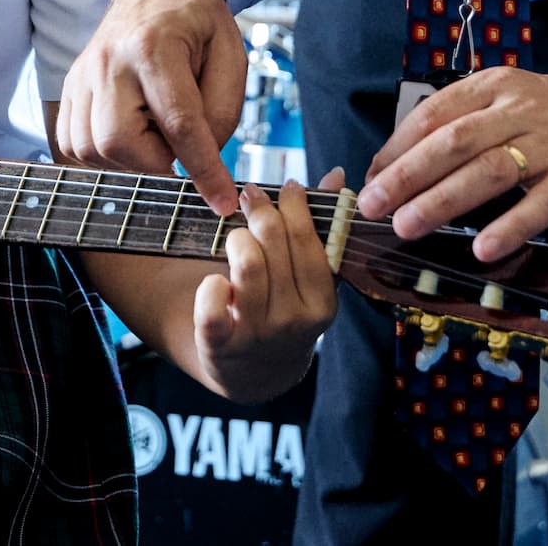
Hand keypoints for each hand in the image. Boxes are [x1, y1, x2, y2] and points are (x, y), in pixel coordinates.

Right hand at [57, 0, 245, 214]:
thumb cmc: (198, 22)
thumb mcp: (231, 59)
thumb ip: (221, 114)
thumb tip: (200, 162)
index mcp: (154, 45)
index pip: (179, 123)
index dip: (203, 169)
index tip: (221, 202)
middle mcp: (109, 60)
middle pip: (119, 141)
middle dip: (155, 160)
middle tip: (176, 142)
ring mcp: (83, 73)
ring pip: (91, 148)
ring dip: (129, 158)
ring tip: (152, 131)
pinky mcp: (71, 85)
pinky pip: (73, 142)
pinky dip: (102, 152)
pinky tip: (129, 132)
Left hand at [192, 175, 339, 401]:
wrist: (251, 372)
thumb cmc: (281, 307)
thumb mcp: (307, 277)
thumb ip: (320, 226)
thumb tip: (337, 175)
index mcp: (322, 304)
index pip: (308, 240)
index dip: (294, 204)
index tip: (286, 185)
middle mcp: (294, 321)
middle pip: (274, 244)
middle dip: (260, 210)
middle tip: (249, 195)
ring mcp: (257, 334)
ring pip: (246, 264)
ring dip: (236, 238)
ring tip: (235, 234)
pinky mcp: (220, 343)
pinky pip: (211, 304)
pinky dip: (209, 285)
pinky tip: (214, 279)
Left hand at [357, 69, 547, 260]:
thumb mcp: (506, 102)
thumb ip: (458, 126)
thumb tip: (393, 166)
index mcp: (491, 88)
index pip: (432, 114)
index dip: (397, 147)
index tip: (370, 177)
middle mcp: (518, 110)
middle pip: (453, 141)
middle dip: (407, 175)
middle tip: (374, 205)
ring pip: (489, 170)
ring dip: (443, 201)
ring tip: (408, 227)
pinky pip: (541, 204)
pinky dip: (510, 226)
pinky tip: (482, 248)